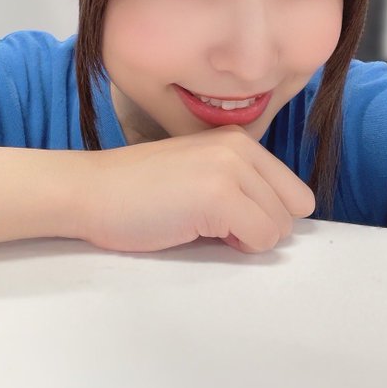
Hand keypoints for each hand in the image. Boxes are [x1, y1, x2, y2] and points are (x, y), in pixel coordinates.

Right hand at [71, 125, 314, 253]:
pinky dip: (237, 247)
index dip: (267, 213)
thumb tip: (278, 221)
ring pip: (280, 227)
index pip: (294, 192)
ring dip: (247, 238)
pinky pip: (261, 239)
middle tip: (215, 223)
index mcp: (238, 140)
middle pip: (293, 210)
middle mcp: (240, 147)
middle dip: (261, 227)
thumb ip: (241, 185)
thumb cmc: (138, 191)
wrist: (91, 190)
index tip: (232, 216)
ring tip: (201, 224)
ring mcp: (230, 168)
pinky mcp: (218, 195)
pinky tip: (198, 230)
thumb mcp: (201, 173)